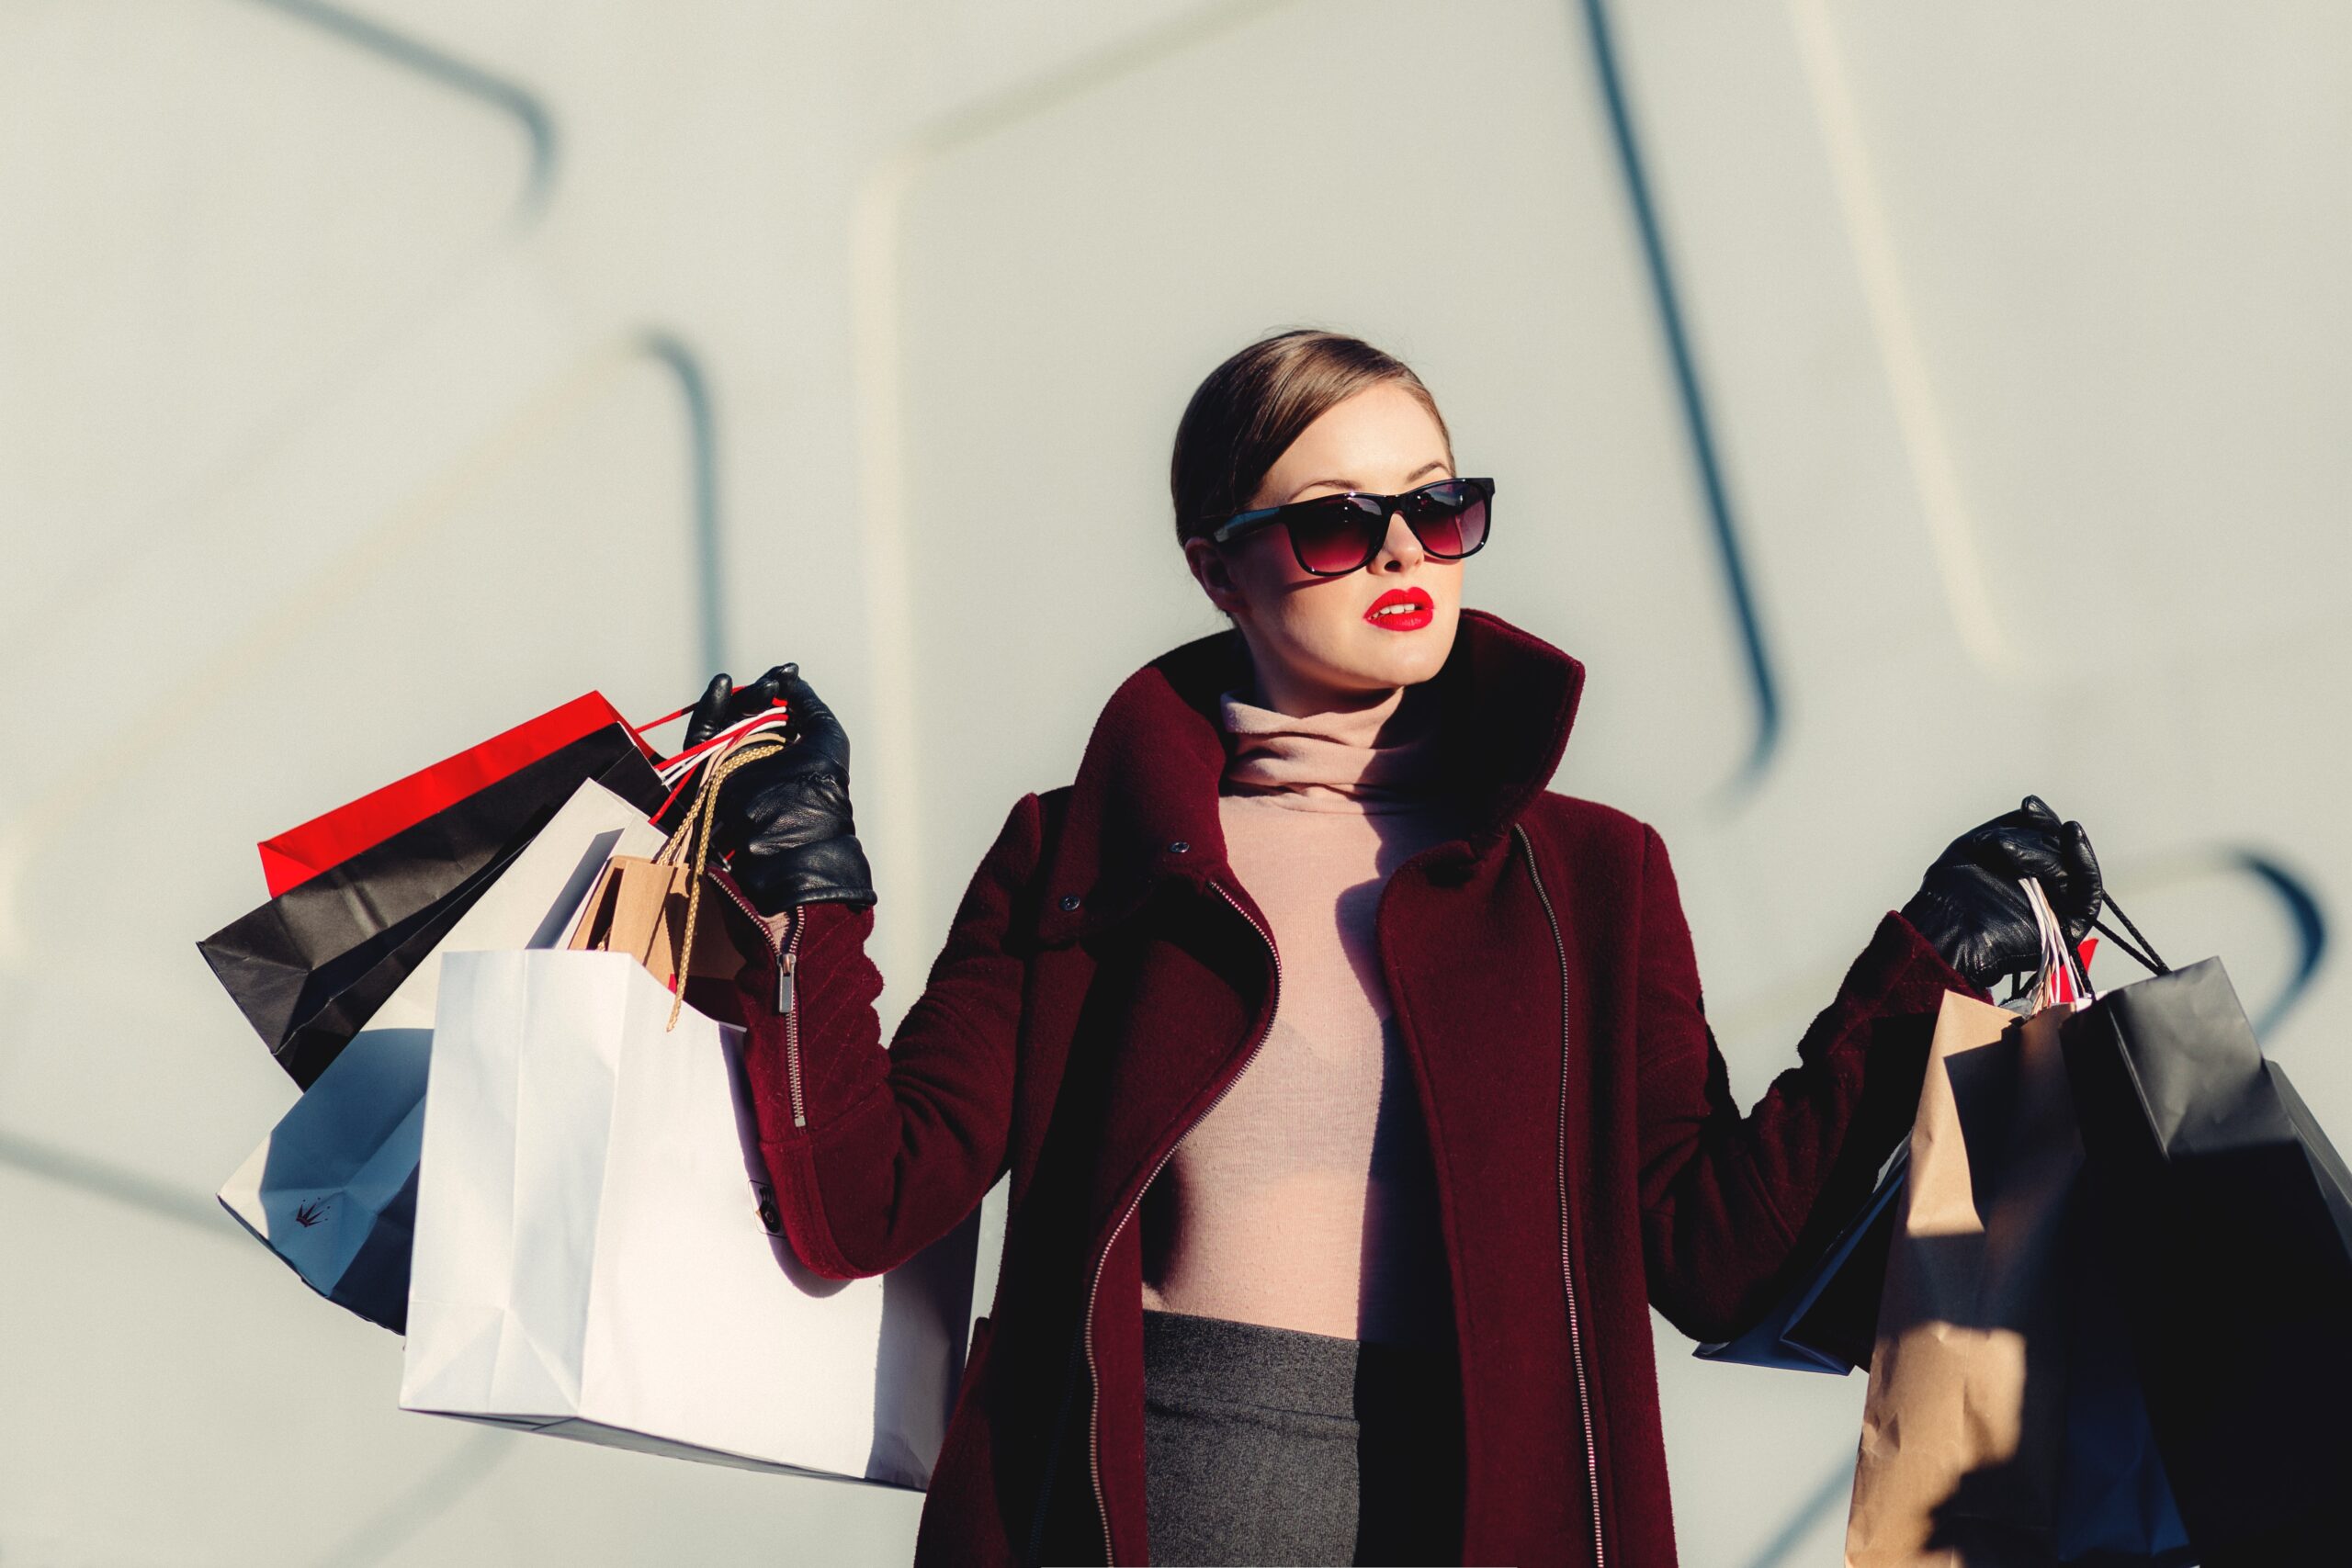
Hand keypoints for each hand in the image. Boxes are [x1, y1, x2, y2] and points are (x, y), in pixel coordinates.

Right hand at [683, 664, 875, 915]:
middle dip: (759, 693)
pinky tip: (723, 685)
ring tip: (754, 685)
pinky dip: (708, 709)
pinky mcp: (706, 772)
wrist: (794, 830)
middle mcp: (758, 757)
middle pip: (748, 712)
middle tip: (773, 685)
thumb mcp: (825, 734)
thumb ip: (807, 702)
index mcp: (787, 751)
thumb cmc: (821, 784)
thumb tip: (789, 677)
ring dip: (738, 698)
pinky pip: (700, 737)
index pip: (775, 711)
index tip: (787, 672)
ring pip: (724, 721)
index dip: (778, 688)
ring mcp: (731, 764)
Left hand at [1899, 794, 2101, 990]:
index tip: (2029, 805)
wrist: (1944, 934)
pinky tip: (2072, 838)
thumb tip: (2034, 809)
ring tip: (2008, 853)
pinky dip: (2085, 864)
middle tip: (2003, 845)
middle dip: (2036, 840)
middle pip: (2060, 852)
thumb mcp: (1975, 847)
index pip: (2047, 841)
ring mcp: (2059, 908)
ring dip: (2047, 852)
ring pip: (2071, 868)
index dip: (2041, 821)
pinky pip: (2089, 894)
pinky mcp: (2071, 928)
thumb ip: (2008, 828)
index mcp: (2025, 873)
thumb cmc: (1951, 894)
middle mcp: (2045, 889)